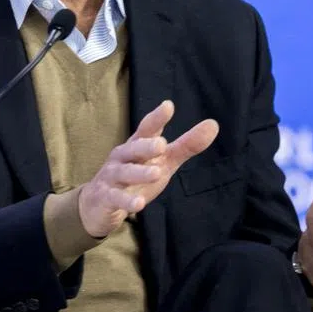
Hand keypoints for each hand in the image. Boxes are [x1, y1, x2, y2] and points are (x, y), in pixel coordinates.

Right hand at [78, 100, 218, 237]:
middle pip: (133, 149)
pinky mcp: (106, 197)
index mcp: (137, 146)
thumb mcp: (163, 161)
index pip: (147, 129)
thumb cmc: (135, 177)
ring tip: (156, 173)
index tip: (168, 106)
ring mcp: (112, 177)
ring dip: (139, 173)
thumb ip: (186, 146)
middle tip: (162, 145)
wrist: (98, 204)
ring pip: (125, 173)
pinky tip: (138, 205)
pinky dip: (126, 201)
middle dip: (146, 146)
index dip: (156, 118)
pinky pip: (115, 198)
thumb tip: (213, 124)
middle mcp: (122, 157)